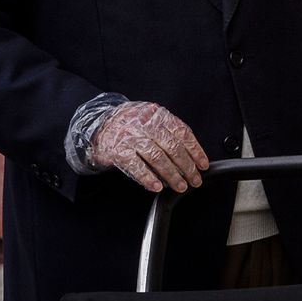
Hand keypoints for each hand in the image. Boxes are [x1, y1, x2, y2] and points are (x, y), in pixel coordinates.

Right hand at [89, 101, 210, 192]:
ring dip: (172, 175)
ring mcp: (131, 137)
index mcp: (158, 114)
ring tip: (180, 186)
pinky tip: (157, 186)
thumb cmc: (130, 124)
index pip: (182, 132)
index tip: (203, 164)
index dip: (195, 150)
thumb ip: (168, 131)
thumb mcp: (151, 119)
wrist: (99, 125)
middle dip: (187, 166)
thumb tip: (190, 154)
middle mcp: (146, 123)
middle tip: (194, 179)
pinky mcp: (118, 151)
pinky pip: (136, 166)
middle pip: (172, 147)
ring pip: (157, 158)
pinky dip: (148, 178)